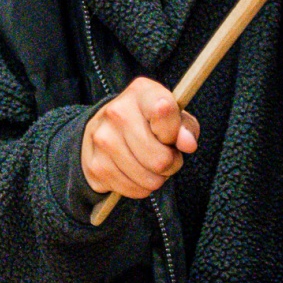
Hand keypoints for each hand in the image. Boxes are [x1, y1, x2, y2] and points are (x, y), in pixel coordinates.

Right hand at [81, 77, 198, 204]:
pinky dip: (140, 188)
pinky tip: (135, 173)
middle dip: (170, 164)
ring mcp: (102, 140)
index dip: (174, 133)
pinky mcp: (95, 165)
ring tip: (149, 164)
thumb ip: (186, 127)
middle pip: (160, 159)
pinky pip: (132, 190)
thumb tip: (187, 144)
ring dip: (156, 178)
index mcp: (140, 92)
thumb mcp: (173, 116)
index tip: (169, 135)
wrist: (104, 129)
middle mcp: (116, 112)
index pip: (165, 112)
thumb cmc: (149, 123)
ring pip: (148, 179)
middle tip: (164, 156)